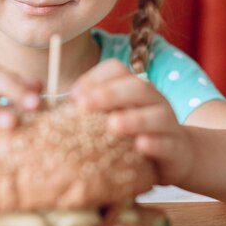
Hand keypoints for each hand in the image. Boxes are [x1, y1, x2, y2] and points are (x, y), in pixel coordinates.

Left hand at [70, 59, 193, 185]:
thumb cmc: (133, 133)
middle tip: (83, 105)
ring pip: (156, 114)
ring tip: (112, 124)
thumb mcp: (113, 116)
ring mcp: (168, 122)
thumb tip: (48, 107)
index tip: (72, 96)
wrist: (177, 155)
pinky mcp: (176, 147)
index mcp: (133, 87)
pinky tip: (141, 145)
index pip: (116, 70)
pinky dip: (155, 143)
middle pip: (136, 87)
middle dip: (108, 94)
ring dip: (134, 118)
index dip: (93, 78)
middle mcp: (153, 99)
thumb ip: (90, 109)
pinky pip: (168, 143)